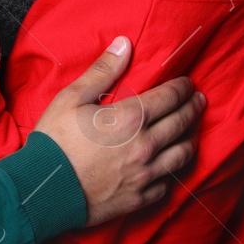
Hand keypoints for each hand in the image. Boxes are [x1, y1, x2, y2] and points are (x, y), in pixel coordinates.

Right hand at [33, 37, 204, 227]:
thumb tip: (124, 44)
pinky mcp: (139, 198)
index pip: (169, 97)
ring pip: (181, 155)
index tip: (188, 83)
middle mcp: (145, 146)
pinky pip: (167, 184)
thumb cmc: (55, 141)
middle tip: (199, 101)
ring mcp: (145, 174)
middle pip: (181, 124)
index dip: (182, 87)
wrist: (44, 190)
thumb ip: (102, 71)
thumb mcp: (71, 98)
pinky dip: (172, 172)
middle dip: (192, 108)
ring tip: (191, 132)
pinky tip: (169, 166)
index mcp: (130, 119)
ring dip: (190, 139)